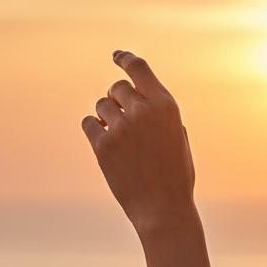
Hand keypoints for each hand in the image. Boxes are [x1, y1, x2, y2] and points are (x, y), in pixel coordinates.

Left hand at [82, 51, 195, 236]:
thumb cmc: (175, 175)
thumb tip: (138, 95)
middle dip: (117, 99)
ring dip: (106, 117)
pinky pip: (88, 124)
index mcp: (166, 105)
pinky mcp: (102, 145)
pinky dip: (94, 131)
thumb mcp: (178, 137)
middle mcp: (144, 111)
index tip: (117, 56)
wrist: (164, 209)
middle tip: (123, 118)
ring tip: (120, 139)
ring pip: (101, 106)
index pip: (139, 68)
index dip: (125, 59)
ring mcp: (122, 127)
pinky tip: (106, 146)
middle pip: (117, 87)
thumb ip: (160, 113)